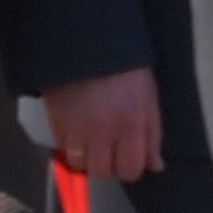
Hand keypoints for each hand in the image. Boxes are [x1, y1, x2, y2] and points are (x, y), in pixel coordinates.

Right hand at [41, 65, 164, 181]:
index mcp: (133, 122)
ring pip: (79, 165)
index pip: (131, 168)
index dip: (130, 168)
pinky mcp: (56, 121)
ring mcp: (78, 128)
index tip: (127, 158)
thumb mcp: (149, 95)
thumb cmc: (125, 66)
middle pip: (103, 172)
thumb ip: (152, 133)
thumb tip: (156, 166)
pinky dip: (68, 146)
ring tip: (89, 142)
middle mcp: (105, 130)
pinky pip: (61, 148)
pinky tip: (75, 131)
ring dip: (85, 158)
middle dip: (106, 166)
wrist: (87, 40)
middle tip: (108, 152)